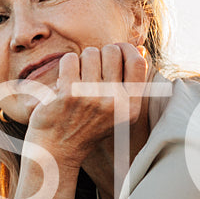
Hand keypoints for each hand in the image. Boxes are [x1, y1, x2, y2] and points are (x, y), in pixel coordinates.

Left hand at [24, 42, 149, 168]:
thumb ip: (131, 81)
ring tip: (79, 75)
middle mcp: (114, 102)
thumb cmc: (88, 125)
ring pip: (90, 52)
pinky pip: (71, 59)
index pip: (137, 62)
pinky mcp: (69, 94)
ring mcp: (91, 97)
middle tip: (93, 67)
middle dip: (101, 53)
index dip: (127, 49)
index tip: (117, 50)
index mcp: (130, 106)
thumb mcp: (118, 110)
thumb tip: (141, 49)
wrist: (58, 149)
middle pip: (112, 52)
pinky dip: (67, 64)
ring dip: (83, 59)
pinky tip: (66, 78)